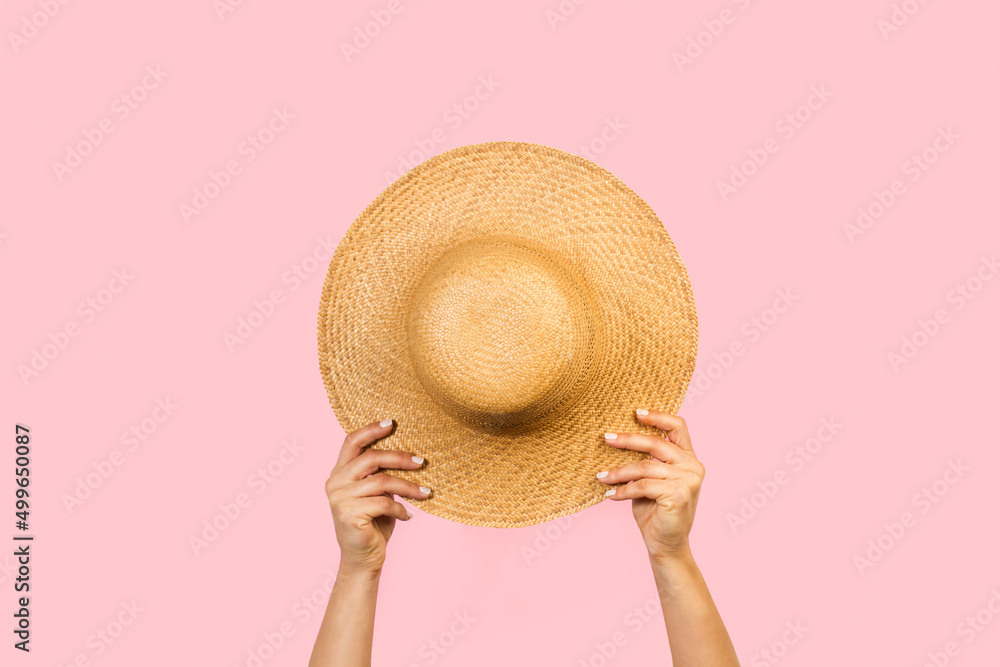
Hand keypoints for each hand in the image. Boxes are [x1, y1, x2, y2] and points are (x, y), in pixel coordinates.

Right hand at [325, 419, 429, 573]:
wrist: (362, 560)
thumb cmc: (373, 524)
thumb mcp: (376, 494)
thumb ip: (380, 475)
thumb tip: (407, 455)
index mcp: (339, 473)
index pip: (351, 442)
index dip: (371, 429)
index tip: (392, 423)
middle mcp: (335, 483)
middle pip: (372, 458)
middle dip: (400, 458)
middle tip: (422, 461)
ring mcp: (340, 498)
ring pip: (383, 481)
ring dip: (409, 487)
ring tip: (426, 493)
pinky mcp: (350, 514)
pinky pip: (384, 502)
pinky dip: (401, 509)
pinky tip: (408, 516)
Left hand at [598, 410, 703, 560]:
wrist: (665, 544)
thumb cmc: (655, 511)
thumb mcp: (650, 480)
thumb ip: (645, 461)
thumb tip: (617, 439)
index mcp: (689, 458)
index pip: (678, 427)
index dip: (658, 416)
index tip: (636, 412)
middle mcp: (693, 466)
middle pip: (656, 443)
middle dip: (628, 439)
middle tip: (607, 438)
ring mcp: (688, 480)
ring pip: (645, 467)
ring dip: (619, 472)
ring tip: (601, 477)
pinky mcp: (678, 494)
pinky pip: (642, 486)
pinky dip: (623, 490)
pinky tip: (610, 496)